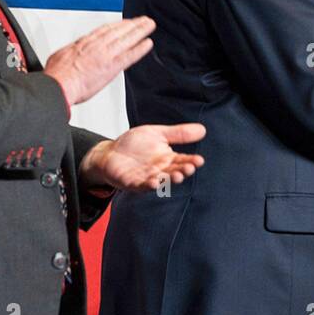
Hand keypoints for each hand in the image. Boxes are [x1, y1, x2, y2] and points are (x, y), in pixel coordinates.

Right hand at [43, 16, 156, 104]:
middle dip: (132, 24)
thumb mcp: (60, 56)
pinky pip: (130, 55)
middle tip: (143, 19)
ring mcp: (105, 55)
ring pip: (126, 38)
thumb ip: (71, 52)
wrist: (58, 85)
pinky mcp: (112, 67)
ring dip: (140, 30)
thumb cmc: (56, 76)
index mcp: (84, 43)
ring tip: (149, 25)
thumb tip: (71, 52)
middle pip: (118, 30)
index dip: (117, 25)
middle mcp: (96, 46)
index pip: (104, 30)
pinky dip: (140, 48)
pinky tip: (148, 44)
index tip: (125, 22)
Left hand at [80, 123, 206, 190]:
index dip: (191, 161)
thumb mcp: (158, 133)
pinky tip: (154, 183)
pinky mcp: (132, 183)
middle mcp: (160, 170)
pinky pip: (141, 185)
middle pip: (174, 172)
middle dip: (182, 172)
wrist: (110, 152)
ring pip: (160, 181)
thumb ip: (179, 133)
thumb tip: (203, 129)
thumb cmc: (134, 144)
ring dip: (168, 180)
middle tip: (188, 169)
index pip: (183, 160)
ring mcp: (147, 178)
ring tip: (176, 177)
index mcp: (168, 158)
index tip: (199, 160)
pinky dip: (148, 185)